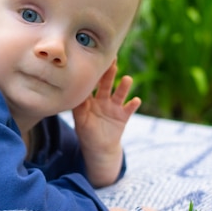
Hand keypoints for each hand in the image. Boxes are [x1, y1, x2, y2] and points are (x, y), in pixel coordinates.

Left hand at [72, 61, 140, 186]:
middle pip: (106, 84)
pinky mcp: (123, 116)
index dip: (93, 75)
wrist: (99, 148)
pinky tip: (136, 100)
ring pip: (119, 94)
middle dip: (109, 74)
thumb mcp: (80, 121)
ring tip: (127, 79)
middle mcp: (103, 100)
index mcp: (90, 100)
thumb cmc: (86, 133)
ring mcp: (114, 107)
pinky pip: (129, 109)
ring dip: (124, 86)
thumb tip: (75, 95)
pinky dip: (133, 105)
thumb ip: (79, 109)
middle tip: (112, 62)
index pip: (92, 84)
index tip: (93, 64)